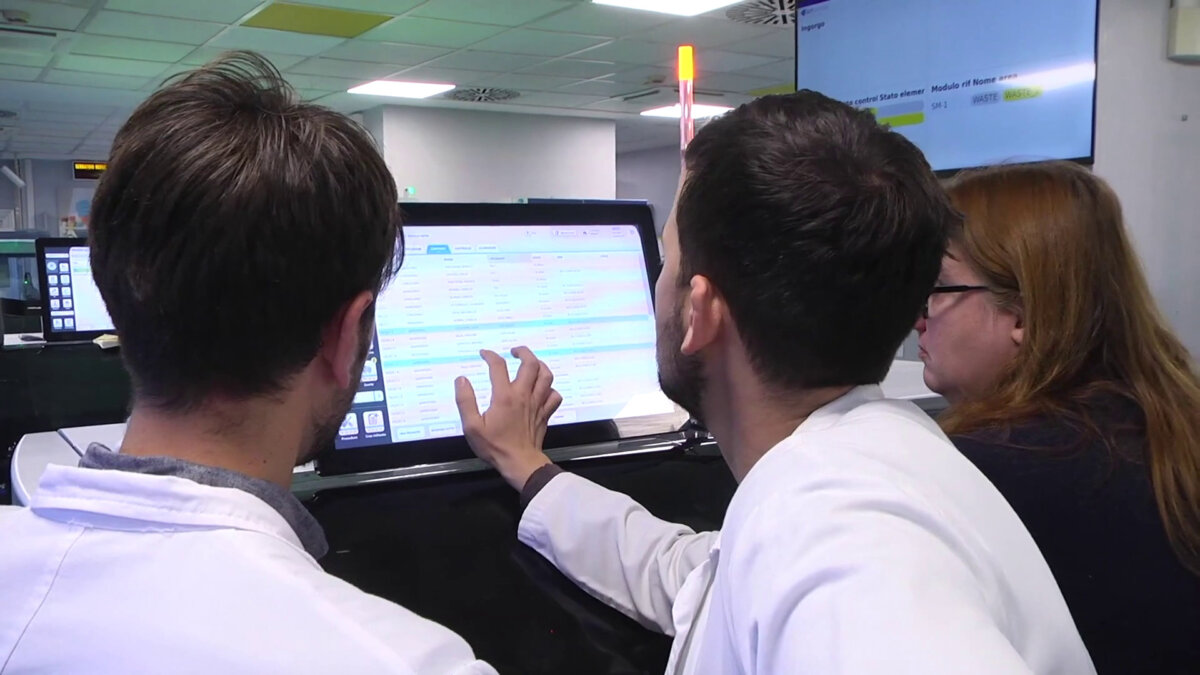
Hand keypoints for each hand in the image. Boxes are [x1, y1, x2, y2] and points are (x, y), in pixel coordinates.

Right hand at [454, 346, 563, 490]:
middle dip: (523, 352)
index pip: (498, 366)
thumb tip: (461, 380)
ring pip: (546, 376)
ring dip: (540, 365)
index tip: (484, 354)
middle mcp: (524, 395)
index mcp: (505, 396)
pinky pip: (554, 395)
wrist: (520, 463)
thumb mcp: (472, 426)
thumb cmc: (495, 446)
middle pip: (530, 364)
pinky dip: (550, 389)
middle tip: (514, 351)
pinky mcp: (545, 414)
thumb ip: (465, 401)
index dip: (490, 355)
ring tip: (531, 363)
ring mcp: (537, 404)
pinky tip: (542, 389)